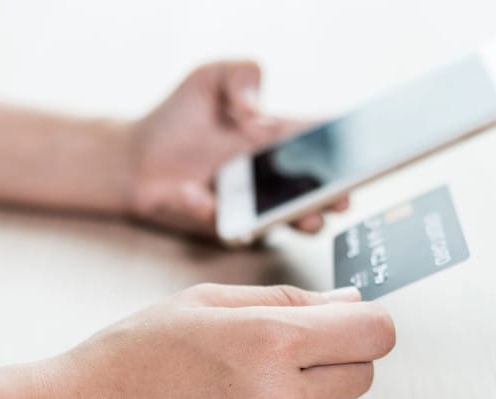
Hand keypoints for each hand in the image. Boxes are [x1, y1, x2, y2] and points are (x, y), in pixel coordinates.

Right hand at [48, 284, 394, 398]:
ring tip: (256, 393)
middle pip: (364, 375)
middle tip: (283, 357)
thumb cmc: (134, 359)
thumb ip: (291, 300)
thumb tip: (352, 302)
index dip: (367, 322)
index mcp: (268, 344)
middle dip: (335, 359)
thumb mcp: (208, 303)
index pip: (374, 332)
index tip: (353, 324)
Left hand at [125, 61, 348, 237]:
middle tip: (342, 196)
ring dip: (300, 220)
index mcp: (277, 138)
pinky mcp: (224, 226)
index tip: (361, 154)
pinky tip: (196, 195)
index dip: (345, 149)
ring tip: (303, 215)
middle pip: (319, 191)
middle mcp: (272, 176)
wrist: (133, 158)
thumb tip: (257, 112)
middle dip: (336, 196)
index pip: (321, 142)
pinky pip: (229, 226)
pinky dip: (213, 211)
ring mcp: (253, 206)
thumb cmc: (177, 118)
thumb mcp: (211, 78)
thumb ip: (241, 75)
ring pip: (291, 222)